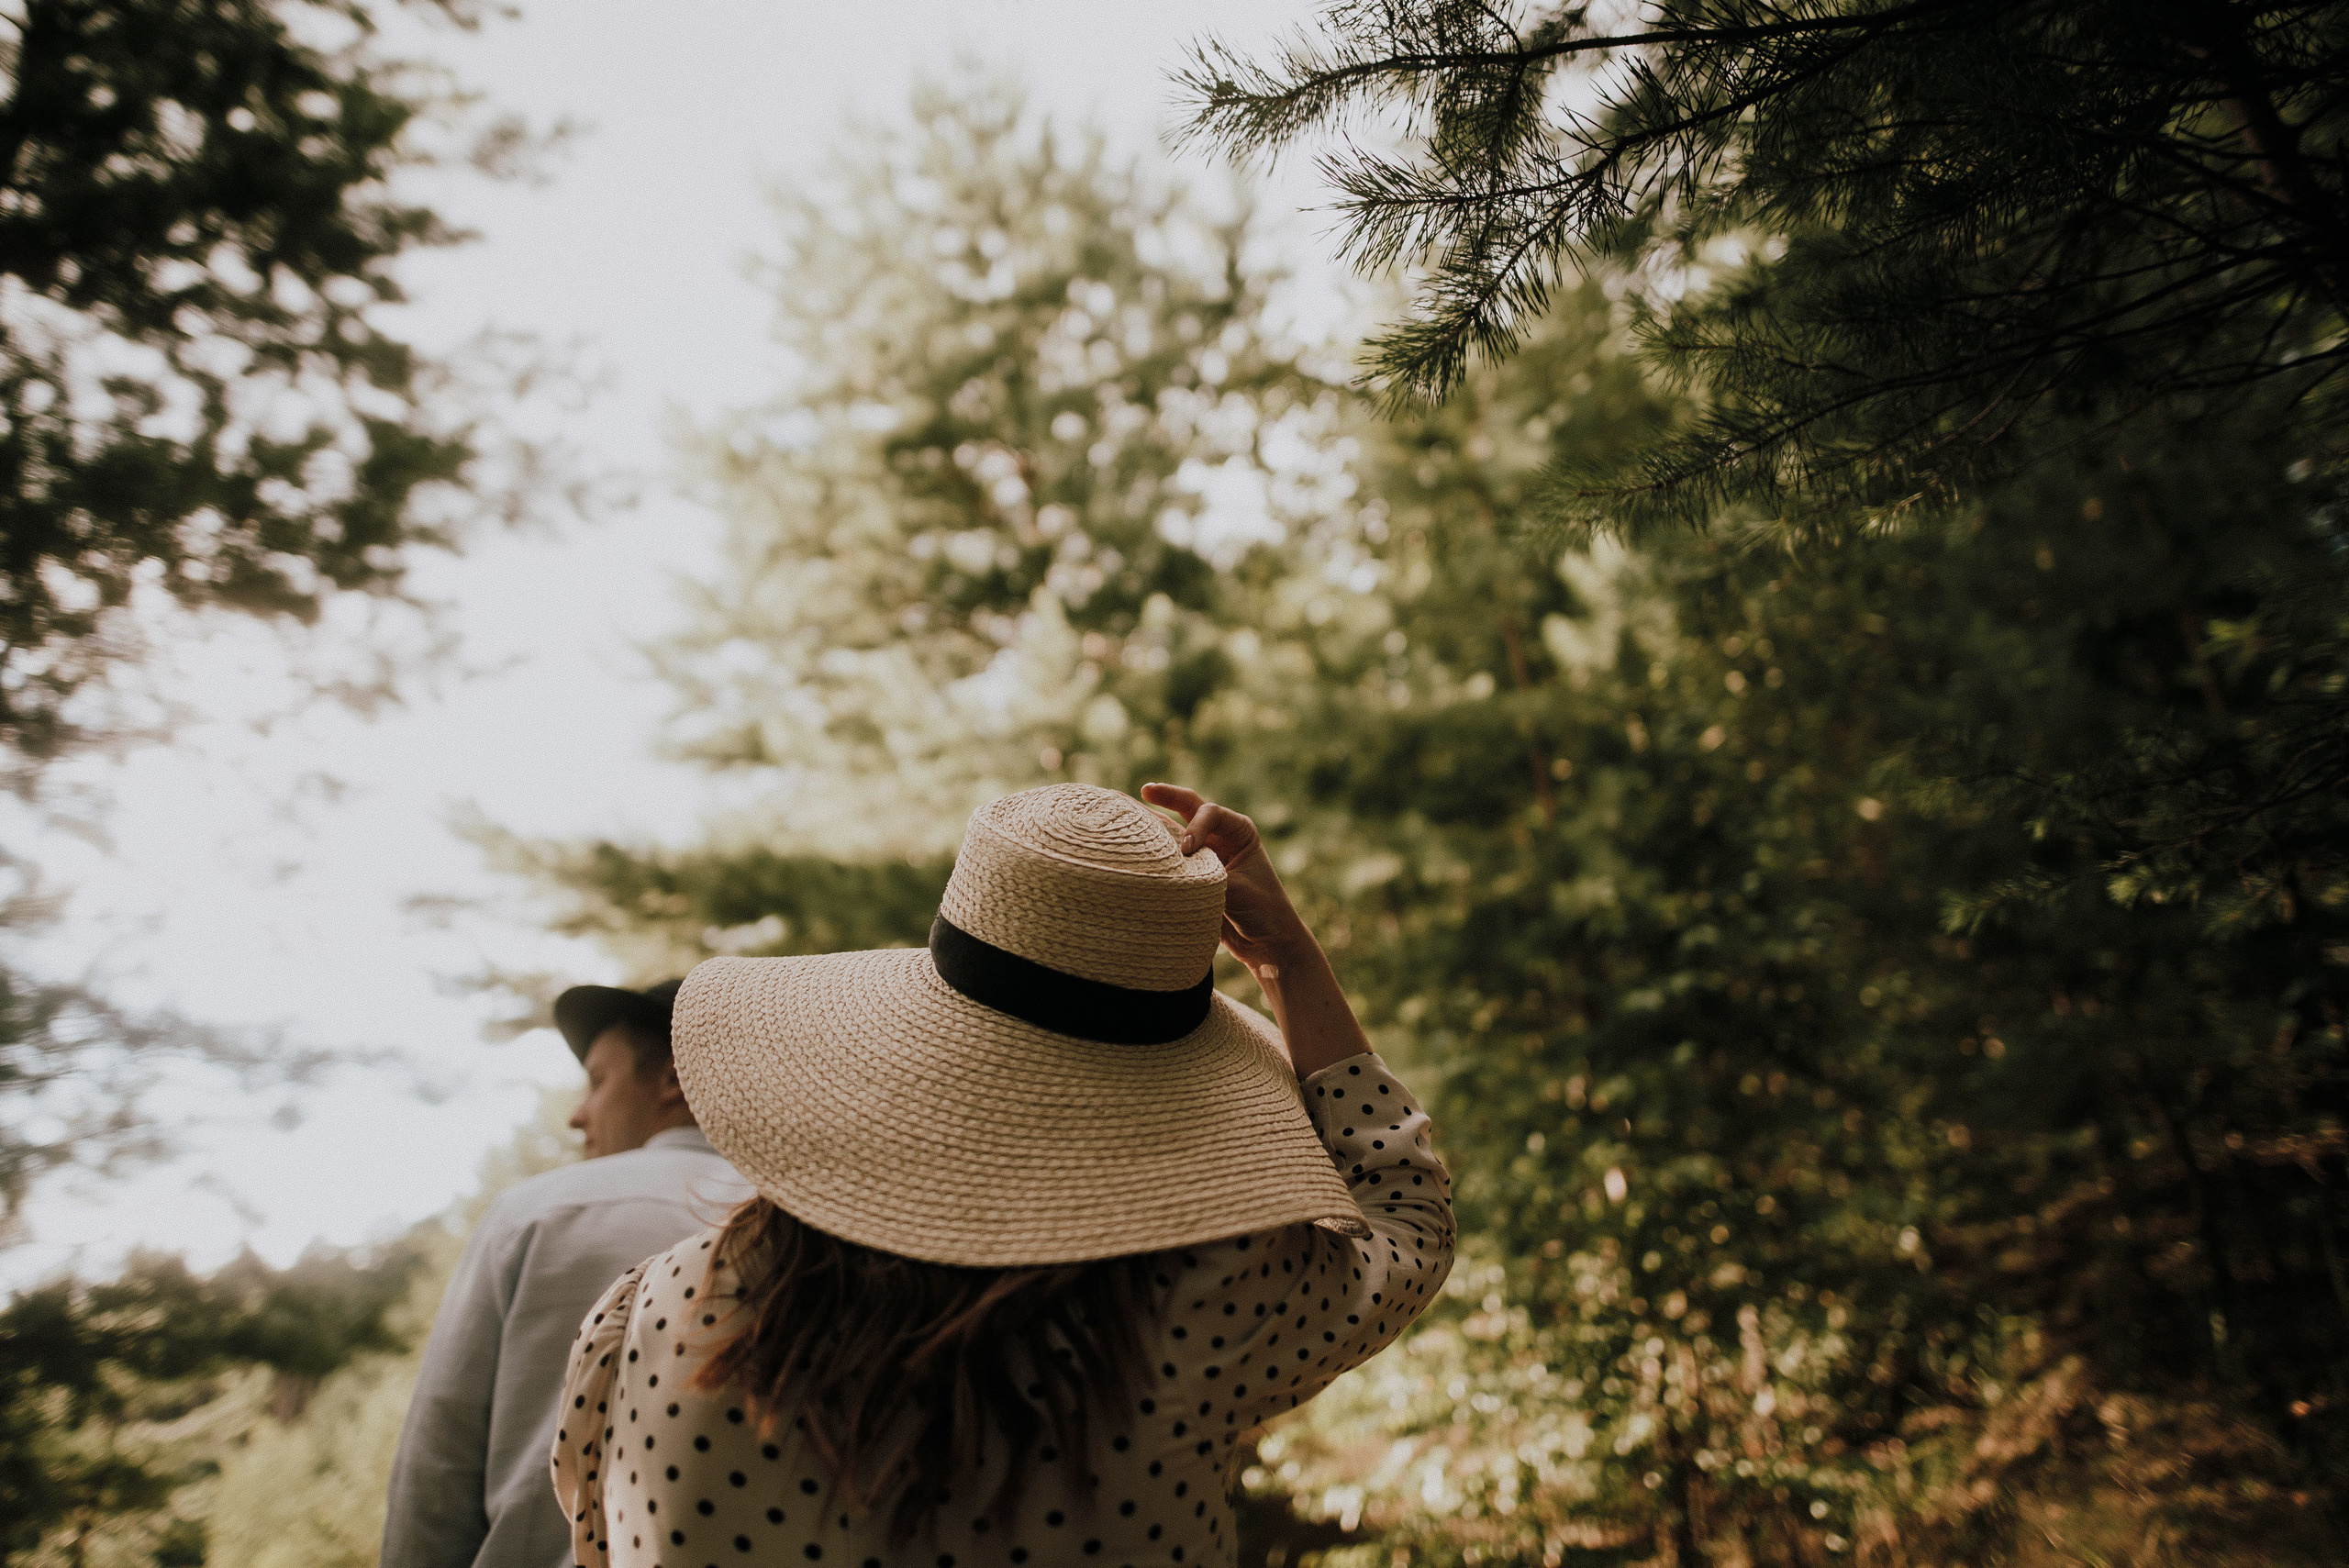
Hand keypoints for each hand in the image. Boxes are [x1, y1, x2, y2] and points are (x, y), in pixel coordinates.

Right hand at [1139, 783, 1308, 972]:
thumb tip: (1169, 871)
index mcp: (1240, 831)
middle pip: (1189, 808)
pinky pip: (1168, 859)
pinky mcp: (1191, 876)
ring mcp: (1203, 856)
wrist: (1266, 944)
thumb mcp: (1237, 889)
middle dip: (1166, 797)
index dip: (1195, 827)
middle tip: (1145, 790)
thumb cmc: (1263, 912)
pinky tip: (1130, 845)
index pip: (1210, 813)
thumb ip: (1205, 876)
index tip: (1187, 851)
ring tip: (1124, 810)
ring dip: (1152, 823)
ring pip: (1173, 832)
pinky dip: (1151, 852)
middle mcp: (1219, 837)